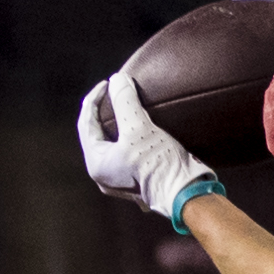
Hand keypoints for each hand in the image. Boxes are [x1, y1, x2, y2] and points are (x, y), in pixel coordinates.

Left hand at [77, 74, 216, 224]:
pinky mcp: (139, 182)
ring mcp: (121, 181)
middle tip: (115, 94)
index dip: (95, 99)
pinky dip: (131, 138)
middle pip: (98, 135)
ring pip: (114, 145)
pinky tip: (141, 130)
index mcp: (97, 163)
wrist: (187, 194)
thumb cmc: (160, 164)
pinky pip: (127, 154)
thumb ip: (125, 101)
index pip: (87, 123)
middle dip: (105, 112)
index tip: (108, 83)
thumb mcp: (139, 128)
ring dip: (119, 125)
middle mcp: (104, 175)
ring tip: (129, 109)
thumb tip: (117, 79)